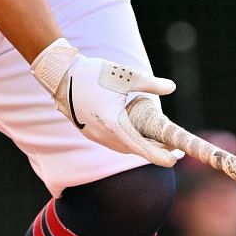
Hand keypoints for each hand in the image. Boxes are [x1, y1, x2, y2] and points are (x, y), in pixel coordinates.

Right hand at [32, 39, 182, 167]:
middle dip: (153, 150)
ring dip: (138, 146)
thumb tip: (172, 87)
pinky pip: (111, 142)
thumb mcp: (126, 76)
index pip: (141, 147)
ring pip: (122, 146)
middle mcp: (104, 135)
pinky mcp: (88, 131)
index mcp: (114, 123)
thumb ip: (151, 84)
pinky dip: (126, 141)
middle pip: (134, 149)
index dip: (159, 156)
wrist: (62, 75)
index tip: (173, 161)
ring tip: (156, 142)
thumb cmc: (94, 74)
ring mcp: (94, 135)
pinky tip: (134, 134)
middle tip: (171, 149)